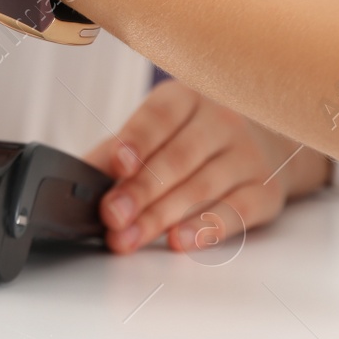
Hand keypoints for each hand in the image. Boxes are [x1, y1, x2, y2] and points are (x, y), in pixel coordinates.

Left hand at [87, 80, 332, 254]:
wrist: (266, 142)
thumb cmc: (190, 138)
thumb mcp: (152, 134)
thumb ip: (112, 155)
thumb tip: (72, 180)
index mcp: (185, 98)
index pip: (159, 117)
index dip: (137, 140)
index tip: (118, 164)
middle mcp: (221, 121)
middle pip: (177, 159)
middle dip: (140, 191)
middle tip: (112, 217)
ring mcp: (248, 155)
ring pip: (202, 187)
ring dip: (162, 217)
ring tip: (129, 238)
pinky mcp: (266, 189)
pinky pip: (237, 210)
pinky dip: (207, 227)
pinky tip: (180, 240)